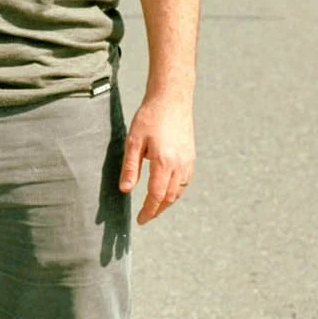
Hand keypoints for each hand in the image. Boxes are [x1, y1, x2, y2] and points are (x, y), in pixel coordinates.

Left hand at [119, 90, 193, 225]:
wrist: (172, 98)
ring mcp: (188, 161)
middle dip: (157, 210)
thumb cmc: (150, 117)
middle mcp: (179, 165)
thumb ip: (130, 167)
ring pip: (179, 191)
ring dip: (167, 201)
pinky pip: (185, 181)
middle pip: (169, 197)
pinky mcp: (191, 155)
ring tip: (155, 206)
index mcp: (163, 162)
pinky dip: (176, 190)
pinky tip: (168, 189)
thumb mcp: (134, 141)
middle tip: (146, 216)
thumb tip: (125, 190)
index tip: (141, 220)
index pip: (156, 196)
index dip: (148, 211)